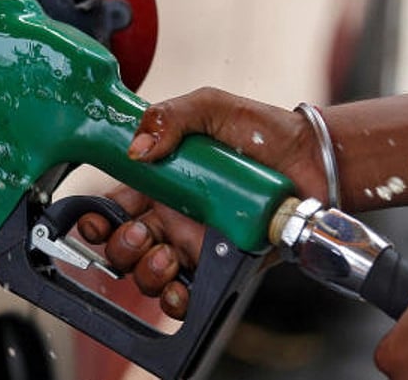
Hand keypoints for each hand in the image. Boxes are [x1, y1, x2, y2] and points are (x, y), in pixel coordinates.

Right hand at [79, 87, 322, 318]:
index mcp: (159, 183)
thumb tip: (137, 151)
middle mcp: (170, 217)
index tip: (96, 221)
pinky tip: (180, 289)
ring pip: (148, 274)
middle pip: (124, 246)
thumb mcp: (209, 107)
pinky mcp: (220, 267)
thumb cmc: (261, 131)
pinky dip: (175, 300)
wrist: (311, 159)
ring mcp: (194, 244)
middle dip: (121, 248)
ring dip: (146, 273)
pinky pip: (187, 296)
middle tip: (142, 234)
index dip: (96, 220)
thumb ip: (168, 116)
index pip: (112, 207)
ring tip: (167, 256)